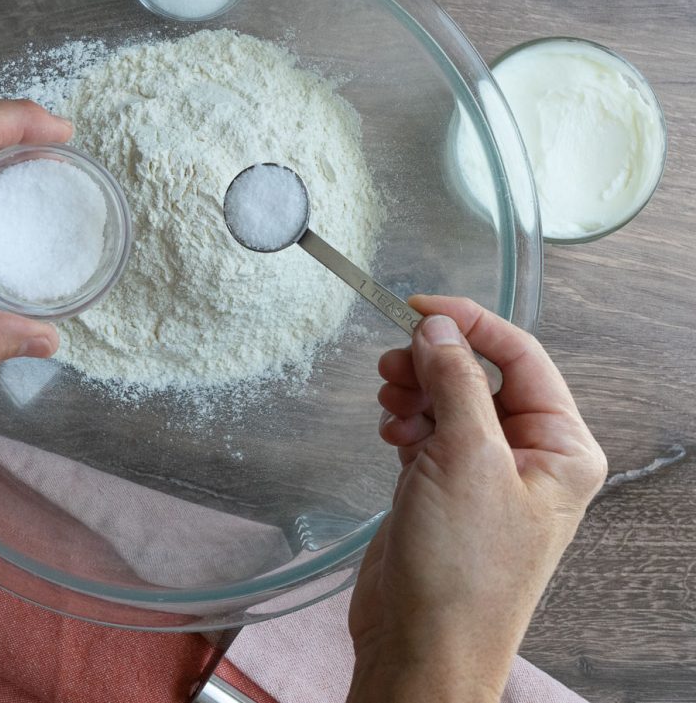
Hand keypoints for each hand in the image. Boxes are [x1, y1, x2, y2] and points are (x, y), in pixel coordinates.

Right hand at [347, 296, 606, 702]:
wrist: (421, 645)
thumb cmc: (462, 571)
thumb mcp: (466, 458)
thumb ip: (455, 381)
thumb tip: (439, 327)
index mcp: (560, 447)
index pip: (521, 355)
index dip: (470, 323)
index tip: (420, 306)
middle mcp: (527, 456)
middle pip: (479, 374)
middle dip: (434, 361)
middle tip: (393, 361)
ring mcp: (484, 472)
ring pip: (448, 398)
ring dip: (414, 390)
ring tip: (390, 403)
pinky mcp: (444, 486)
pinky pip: (427, 428)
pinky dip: (405, 420)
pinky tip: (390, 434)